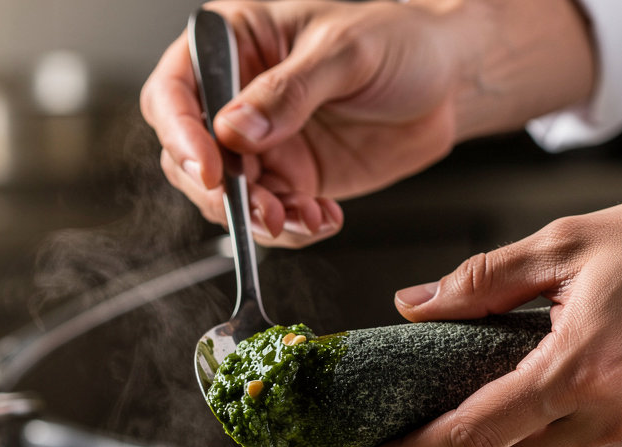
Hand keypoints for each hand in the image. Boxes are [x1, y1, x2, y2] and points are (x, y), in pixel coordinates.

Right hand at [142, 0, 594, 247]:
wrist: (447, 84)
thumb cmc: (400, 42)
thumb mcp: (345, 54)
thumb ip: (289, 92)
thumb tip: (234, 130)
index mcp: (236, 46)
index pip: (174, 95)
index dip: (182, 135)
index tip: (211, 170)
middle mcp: (238, 100)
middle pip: (191, 159)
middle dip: (225, 194)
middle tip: (267, 208)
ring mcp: (263, 146)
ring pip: (230, 200)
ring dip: (261, 220)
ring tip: (306, 215)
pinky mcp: (292, 181)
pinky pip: (273, 219)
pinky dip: (294, 229)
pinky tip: (325, 216)